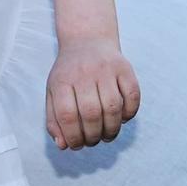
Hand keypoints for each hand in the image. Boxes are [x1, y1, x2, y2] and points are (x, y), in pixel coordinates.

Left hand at [43, 36, 139, 150]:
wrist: (87, 39)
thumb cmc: (69, 74)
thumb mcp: (53, 92)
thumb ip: (54, 120)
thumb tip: (63, 145)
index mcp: (62, 80)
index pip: (67, 115)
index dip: (73, 136)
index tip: (77, 145)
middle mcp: (84, 73)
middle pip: (91, 113)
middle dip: (93, 136)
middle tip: (94, 141)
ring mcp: (106, 69)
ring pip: (113, 107)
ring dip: (112, 129)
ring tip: (107, 135)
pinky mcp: (125, 68)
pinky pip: (132, 96)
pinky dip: (129, 113)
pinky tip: (121, 118)